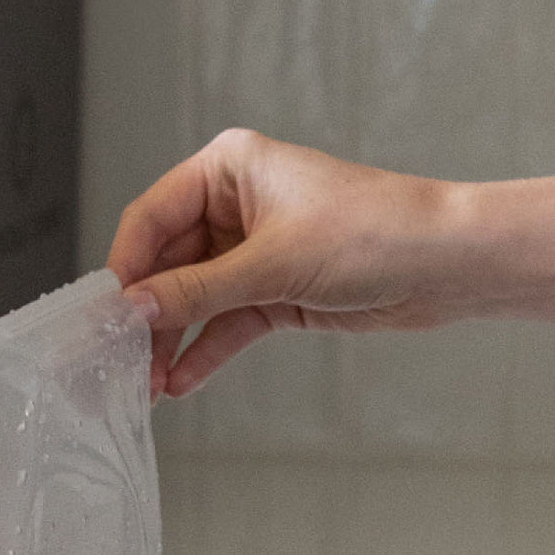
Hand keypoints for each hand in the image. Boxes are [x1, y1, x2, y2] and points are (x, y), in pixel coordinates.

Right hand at [107, 129, 459, 397]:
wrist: (448, 264)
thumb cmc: (373, 233)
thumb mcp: (273, 264)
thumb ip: (197, 291)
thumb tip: (132, 311)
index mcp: (228, 169)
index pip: (151, 218)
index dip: (126, 268)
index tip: (106, 315)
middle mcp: (235, 205)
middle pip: (167, 265)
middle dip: (147, 316)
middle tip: (120, 361)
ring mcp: (253, 251)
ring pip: (194, 300)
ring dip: (172, 341)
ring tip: (147, 385)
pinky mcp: (275, 290)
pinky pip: (226, 324)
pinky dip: (206, 352)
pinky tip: (183, 383)